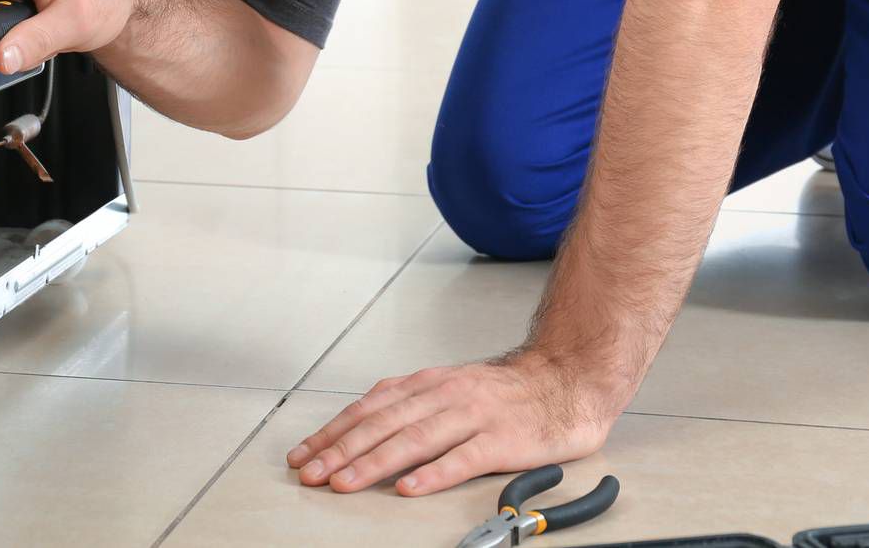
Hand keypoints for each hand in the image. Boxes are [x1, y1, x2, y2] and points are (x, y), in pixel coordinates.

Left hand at [285, 350, 628, 495]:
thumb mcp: (448, 386)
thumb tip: (361, 418)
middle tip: (311, 473)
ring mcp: (473, 416)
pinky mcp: (501, 441)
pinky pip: (462, 459)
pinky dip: (433, 474)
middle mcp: (444, 395)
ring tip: (345, 482)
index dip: (333, 432)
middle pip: (383, 424)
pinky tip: (410, 487)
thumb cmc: (504, 392)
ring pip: (414, 439)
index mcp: (427, 384)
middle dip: (340, 450)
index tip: (304, 454)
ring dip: (373, 462)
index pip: (368, 408)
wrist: (564, 381)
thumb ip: (409, 401)